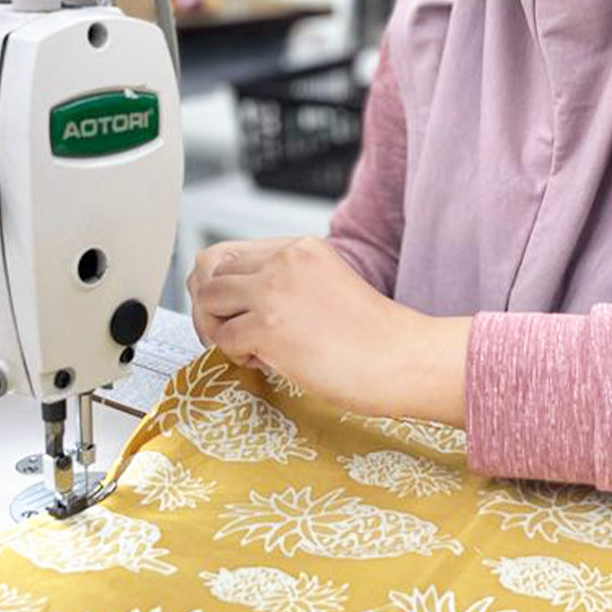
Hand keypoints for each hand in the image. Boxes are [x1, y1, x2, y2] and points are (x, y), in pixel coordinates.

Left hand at [192, 235, 470, 423]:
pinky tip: (268, 363)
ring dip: (218, 329)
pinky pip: (223, 339)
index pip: (229, 253)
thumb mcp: (327, 287)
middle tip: (227, 335)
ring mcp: (274, 291)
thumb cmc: (374, 339)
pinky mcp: (268, 326)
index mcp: (300, 248)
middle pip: (209, 270)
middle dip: (209, 307)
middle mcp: (284, 260)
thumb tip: (235, 307)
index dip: (219, 285)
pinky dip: (237, 357)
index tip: (229, 312)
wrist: (402, 359)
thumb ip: (285, 285)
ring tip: (248, 349)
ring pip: (208, 301)